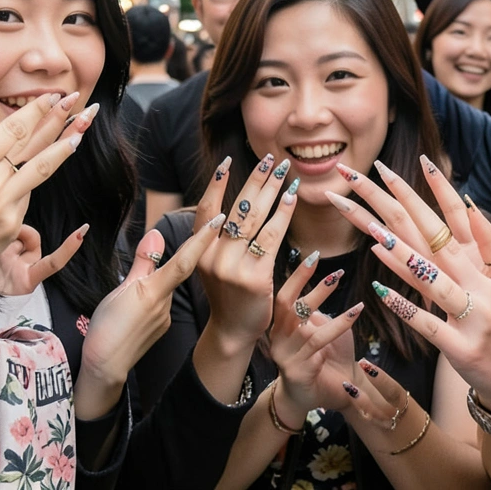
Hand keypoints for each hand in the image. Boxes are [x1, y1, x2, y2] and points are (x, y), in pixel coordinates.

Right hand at [0, 86, 89, 300]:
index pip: (12, 130)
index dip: (36, 110)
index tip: (53, 96)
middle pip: (32, 146)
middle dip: (57, 121)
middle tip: (76, 102)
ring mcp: (3, 208)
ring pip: (39, 171)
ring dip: (62, 149)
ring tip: (80, 132)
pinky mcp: (11, 228)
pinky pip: (26, 198)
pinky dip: (30, 182)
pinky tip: (34, 172)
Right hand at [76, 213, 222, 416]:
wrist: (105, 369)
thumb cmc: (106, 329)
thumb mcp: (120, 291)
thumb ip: (142, 264)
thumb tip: (156, 236)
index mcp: (155, 291)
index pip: (185, 259)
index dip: (202, 239)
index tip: (220, 219)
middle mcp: (165, 303)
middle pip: (177, 270)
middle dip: (182, 254)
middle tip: (186, 235)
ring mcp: (164, 317)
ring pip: (166, 287)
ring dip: (158, 280)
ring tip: (136, 287)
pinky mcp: (160, 326)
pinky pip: (160, 301)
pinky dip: (154, 295)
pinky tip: (138, 303)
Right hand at [193, 154, 300, 346]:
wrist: (233, 331)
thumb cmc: (228, 294)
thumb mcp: (213, 265)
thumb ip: (217, 238)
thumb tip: (234, 203)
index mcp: (199, 251)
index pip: (205, 209)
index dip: (216, 184)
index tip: (227, 162)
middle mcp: (212, 256)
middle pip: (236, 208)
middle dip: (256, 180)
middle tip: (272, 159)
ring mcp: (232, 268)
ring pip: (255, 219)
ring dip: (272, 190)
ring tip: (286, 171)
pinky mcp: (255, 278)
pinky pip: (272, 238)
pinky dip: (283, 215)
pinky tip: (291, 198)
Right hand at [269, 253, 363, 416]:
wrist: (328, 396)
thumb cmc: (325, 360)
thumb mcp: (320, 330)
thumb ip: (317, 312)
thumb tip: (326, 281)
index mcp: (280, 328)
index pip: (283, 296)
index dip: (297, 276)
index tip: (313, 256)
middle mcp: (278, 340)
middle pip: (287, 307)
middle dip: (307, 285)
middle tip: (336, 273)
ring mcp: (286, 357)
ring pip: (306, 327)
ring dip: (329, 307)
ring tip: (352, 296)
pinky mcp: (298, 372)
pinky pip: (319, 345)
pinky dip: (338, 326)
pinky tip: (355, 314)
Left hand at [325, 156, 490, 414]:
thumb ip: (489, 243)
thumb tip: (468, 205)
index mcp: (485, 267)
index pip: (452, 220)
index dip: (430, 189)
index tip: (406, 161)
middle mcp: (480, 285)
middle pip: (432, 238)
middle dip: (398, 204)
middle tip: (366, 177)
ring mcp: (472, 316)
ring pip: (432, 279)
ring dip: (402, 254)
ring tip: (372, 231)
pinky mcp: (462, 347)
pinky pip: (428, 323)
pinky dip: (404, 305)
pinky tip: (377, 289)